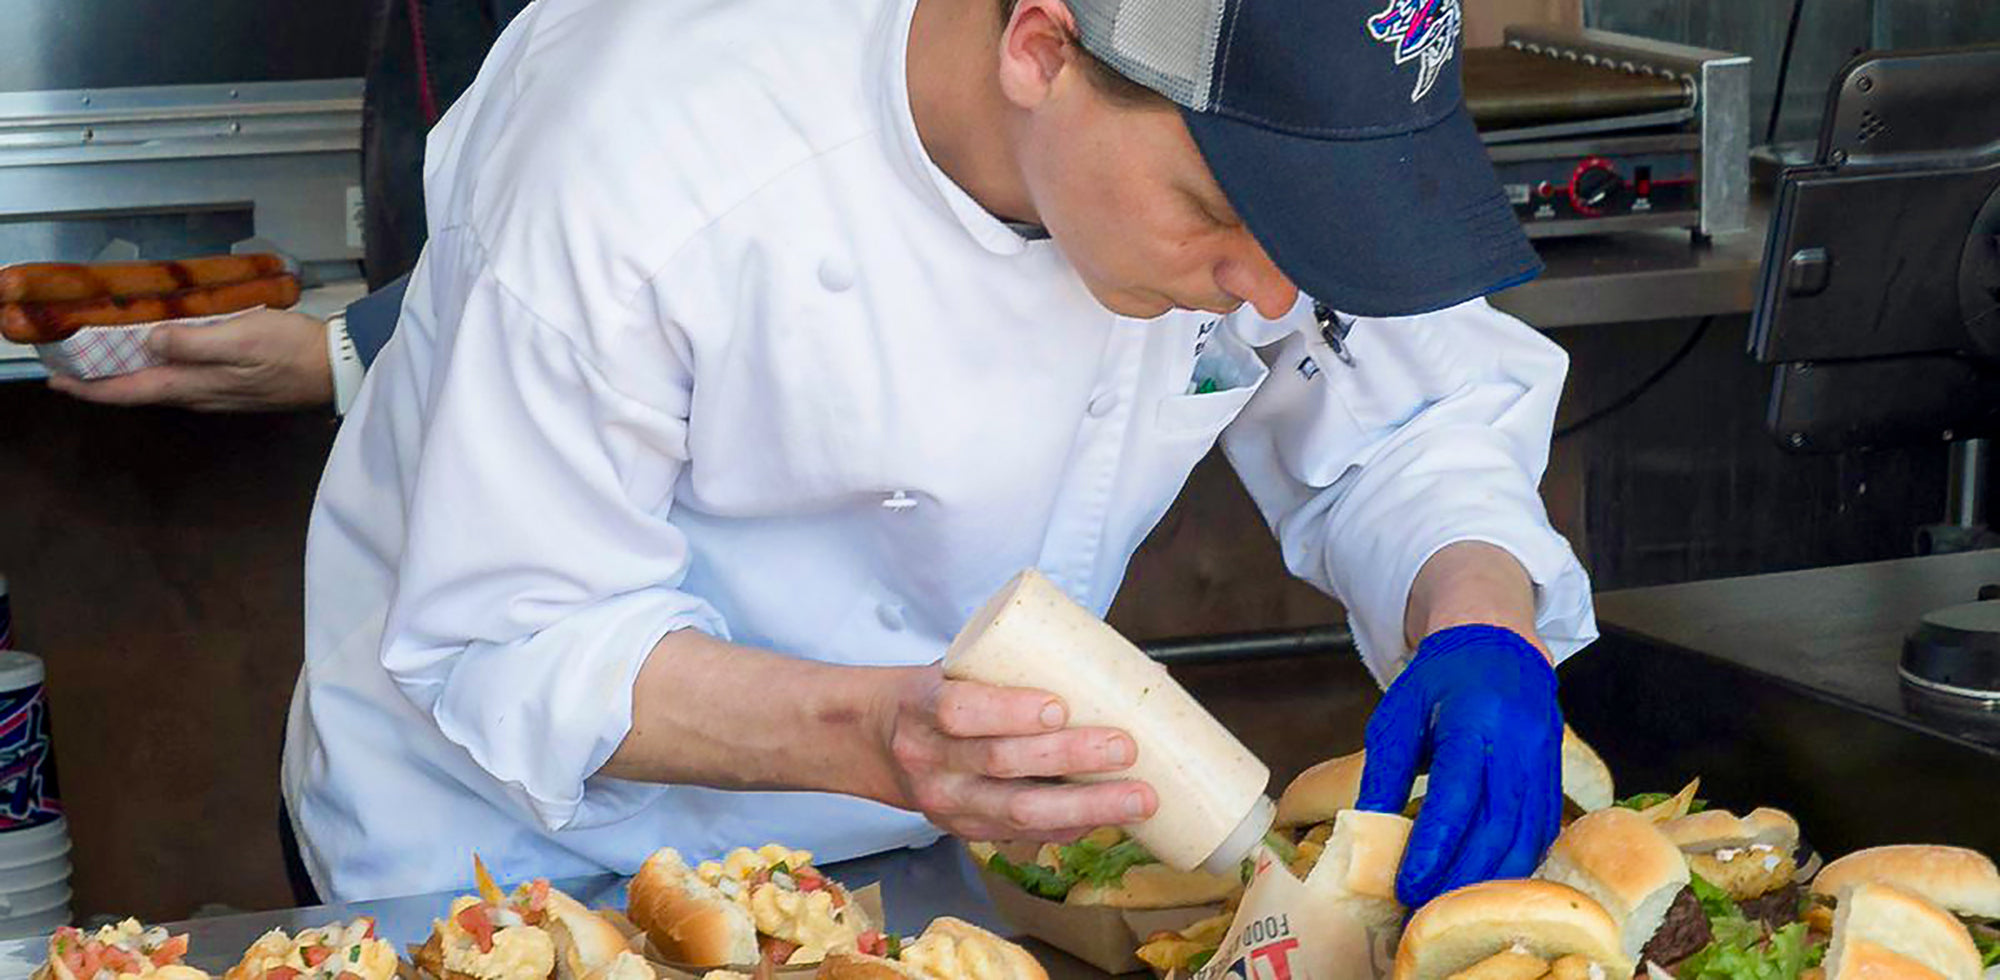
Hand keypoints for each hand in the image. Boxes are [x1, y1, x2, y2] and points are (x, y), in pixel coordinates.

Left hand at [46, 309, 333, 411]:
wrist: (335, 369)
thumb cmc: (291, 349)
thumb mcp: (240, 336)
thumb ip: (193, 341)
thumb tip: (150, 339)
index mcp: (194, 383)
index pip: (128, 391)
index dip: (90, 388)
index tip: (57, 381)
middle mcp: (199, 395)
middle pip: (140, 392)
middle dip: (103, 381)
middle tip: (73, 365)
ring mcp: (217, 395)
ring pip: (160, 387)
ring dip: (130, 376)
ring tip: (107, 357)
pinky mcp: (233, 388)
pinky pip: (183, 382)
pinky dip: (160, 371)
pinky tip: (160, 354)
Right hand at [876, 665, 1156, 840]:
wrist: (876, 738)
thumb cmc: (936, 691)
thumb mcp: (961, 665)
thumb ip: (1029, 663)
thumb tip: (1139, 669)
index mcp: (923, 706)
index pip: (959, 711)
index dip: (1010, 710)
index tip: (1060, 705)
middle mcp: (931, 760)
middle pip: (1000, 763)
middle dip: (1069, 757)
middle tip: (1124, 746)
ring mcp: (948, 802)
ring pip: (1017, 811)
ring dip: (1085, 805)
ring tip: (1139, 797)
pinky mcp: (966, 830)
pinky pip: (1022, 835)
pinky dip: (1069, 827)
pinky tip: (1108, 819)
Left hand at [1355, 624, 1560, 908]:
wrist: (1497, 646)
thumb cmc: (1439, 681)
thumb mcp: (1398, 714)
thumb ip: (1385, 770)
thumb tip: (1366, 828)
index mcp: (1475, 719)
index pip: (1456, 794)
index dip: (1434, 846)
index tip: (1407, 885)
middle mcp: (1519, 742)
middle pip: (1495, 825)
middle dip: (1459, 876)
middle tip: (1424, 910)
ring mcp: (1544, 761)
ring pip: (1524, 836)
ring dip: (1489, 880)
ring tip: (1451, 909)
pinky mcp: (1555, 777)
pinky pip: (1541, 832)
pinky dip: (1516, 866)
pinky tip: (1488, 888)